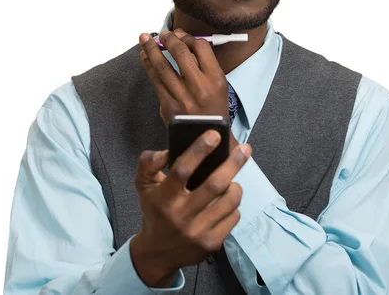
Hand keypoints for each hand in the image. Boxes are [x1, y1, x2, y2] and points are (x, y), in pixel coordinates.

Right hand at [130, 129, 251, 286]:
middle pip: (215, 184)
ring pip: (229, 201)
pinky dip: (233, 205)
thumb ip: (148, 164)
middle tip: (245, 149)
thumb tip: (166, 151)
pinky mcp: (212, 244)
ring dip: (235, 185)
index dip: (199, 150)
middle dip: (233, 163)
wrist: (157, 253)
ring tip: (232, 180)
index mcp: (164, 198)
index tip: (214, 134)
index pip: (182, 170)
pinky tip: (226, 202)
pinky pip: (233, 217)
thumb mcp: (143, 186)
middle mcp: (181, 216)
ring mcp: (198, 232)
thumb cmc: (154, 211)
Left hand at [139, 29, 228, 126]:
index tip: (180, 35)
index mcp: (216, 80)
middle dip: (169, 38)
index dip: (188, 37)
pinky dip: (148, 66)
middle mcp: (199, 88)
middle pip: (180, 53)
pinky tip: (145, 57)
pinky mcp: (168, 107)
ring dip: (151, 49)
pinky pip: (155, 81)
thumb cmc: (214, 109)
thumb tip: (182, 40)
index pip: (201, 48)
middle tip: (162, 33)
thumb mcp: (219, 86)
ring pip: (162, 66)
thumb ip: (204, 64)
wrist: (208, 138)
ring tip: (144, 38)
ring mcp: (182, 98)